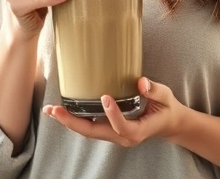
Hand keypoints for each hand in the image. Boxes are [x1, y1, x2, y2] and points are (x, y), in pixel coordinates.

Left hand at [42, 77, 184, 146]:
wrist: (169, 124)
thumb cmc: (167, 110)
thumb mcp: (166, 98)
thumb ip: (154, 90)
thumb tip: (141, 82)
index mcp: (138, 131)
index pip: (122, 126)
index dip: (113, 114)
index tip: (105, 97)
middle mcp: (123, 137)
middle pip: (94, 133)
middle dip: (72, 122)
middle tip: (55, 110)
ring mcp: (114, 135)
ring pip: (88, 131)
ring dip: (68, 121)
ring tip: (50, 110)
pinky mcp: (109, 130)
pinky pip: (89, 127)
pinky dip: (74, 119)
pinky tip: (61, 111)